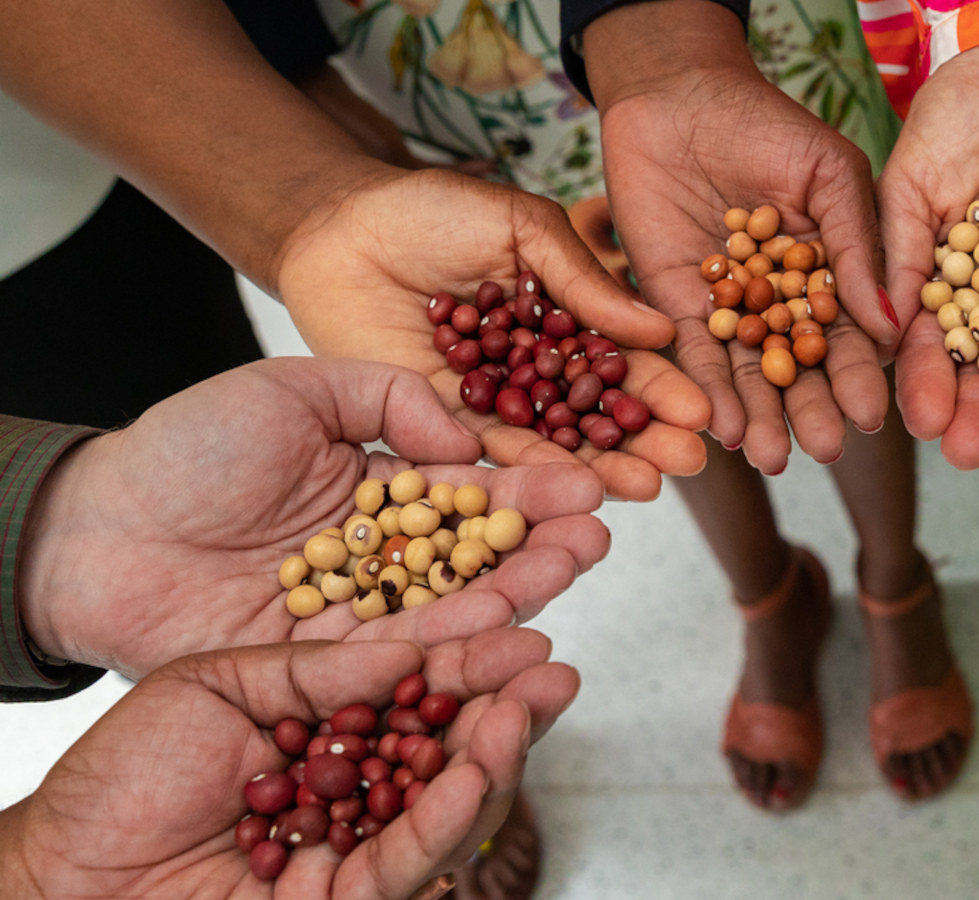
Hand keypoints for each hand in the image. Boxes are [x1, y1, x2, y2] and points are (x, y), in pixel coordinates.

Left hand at [0, 631, 574, 898]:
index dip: (473, 659)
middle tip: (554, 670)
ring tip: (527, 707)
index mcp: (330, 729)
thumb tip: (416, 648)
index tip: (524, 626)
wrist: (62, 871)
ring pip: (445, 803)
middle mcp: (355, 786)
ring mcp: (354, 845)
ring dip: (495, 755)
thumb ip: (322, 668)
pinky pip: (405, 860)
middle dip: (509, 707)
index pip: (418, 690)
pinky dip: (447, 817)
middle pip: (451, 745)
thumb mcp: (223, 682)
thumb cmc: (124, 775)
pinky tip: (480, 770)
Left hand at [20, 357, 610, 678]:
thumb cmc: (186, 448)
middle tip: (602, 529)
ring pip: (454, 604)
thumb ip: (389, 397)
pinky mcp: (330, 663)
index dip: (532, 488)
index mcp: (378, 488)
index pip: (472, 491)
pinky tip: (511, 617)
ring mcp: (359, 611)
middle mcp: (381, 554)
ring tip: (578, 561)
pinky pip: (405, 650)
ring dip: (521, 587)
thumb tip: (467, 439)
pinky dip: (461, 638)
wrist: (97, 532)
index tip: (589, 479)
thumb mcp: (295, 386)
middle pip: (478, 553)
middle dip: (544, 542)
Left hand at [275, 166, 710, 501]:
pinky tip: (571, 486)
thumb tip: (660, 330)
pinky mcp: (443, 424)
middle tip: (689, 462)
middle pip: (599, 413)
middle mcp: (537, 370)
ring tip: (648, 487)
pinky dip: (533, 470)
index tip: (702, 411)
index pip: (623, 360)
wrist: (337, 228)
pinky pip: (492, 451)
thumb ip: (585, 280)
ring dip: (602, 467)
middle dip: (646, 439)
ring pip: (555, 442)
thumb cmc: (431, 211)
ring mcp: (493, 401)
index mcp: (565, 320)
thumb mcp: (523, 228)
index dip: (662, 386)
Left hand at [586, 0, 890, 473]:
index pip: (847, 336)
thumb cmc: (768, 124)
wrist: (678, 94)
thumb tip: (890, 327)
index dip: (858, 376)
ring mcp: (728, 308)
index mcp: (828, 276)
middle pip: (798, 368)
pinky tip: (719, 425)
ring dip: (758, 417)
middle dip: (810, 411)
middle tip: (822, 450)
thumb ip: (857, 247)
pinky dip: (706, 389)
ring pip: (746, 373)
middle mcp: (780, 303)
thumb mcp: (830, 176)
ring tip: (770, 457)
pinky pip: (694, 353)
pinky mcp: (674, 305)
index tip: (871, 416)